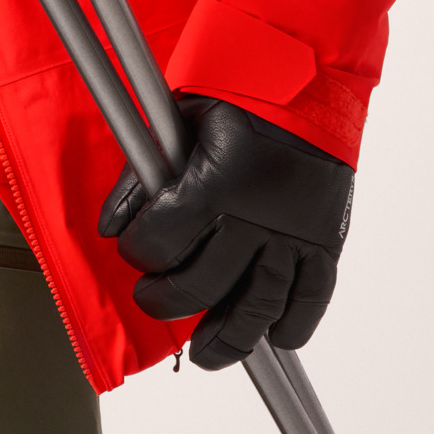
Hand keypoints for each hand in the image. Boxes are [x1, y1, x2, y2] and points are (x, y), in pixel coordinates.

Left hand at [98, 95, 354, 369]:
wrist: (300, 79)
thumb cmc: (233, 95)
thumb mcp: (174, 123)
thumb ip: (139, 177)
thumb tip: (109, 226)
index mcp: (214, 184)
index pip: (161, 243)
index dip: (137, 252)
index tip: (131, 250)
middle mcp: (257, 217)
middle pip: (204, 285)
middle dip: (167, 299)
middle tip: (152, 300)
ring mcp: (294, 233)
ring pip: (257, 306)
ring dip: (229, 337)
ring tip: (206, 354)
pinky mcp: (324, 239)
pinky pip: (311, 299)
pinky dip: (292, 325)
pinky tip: (271, 336)